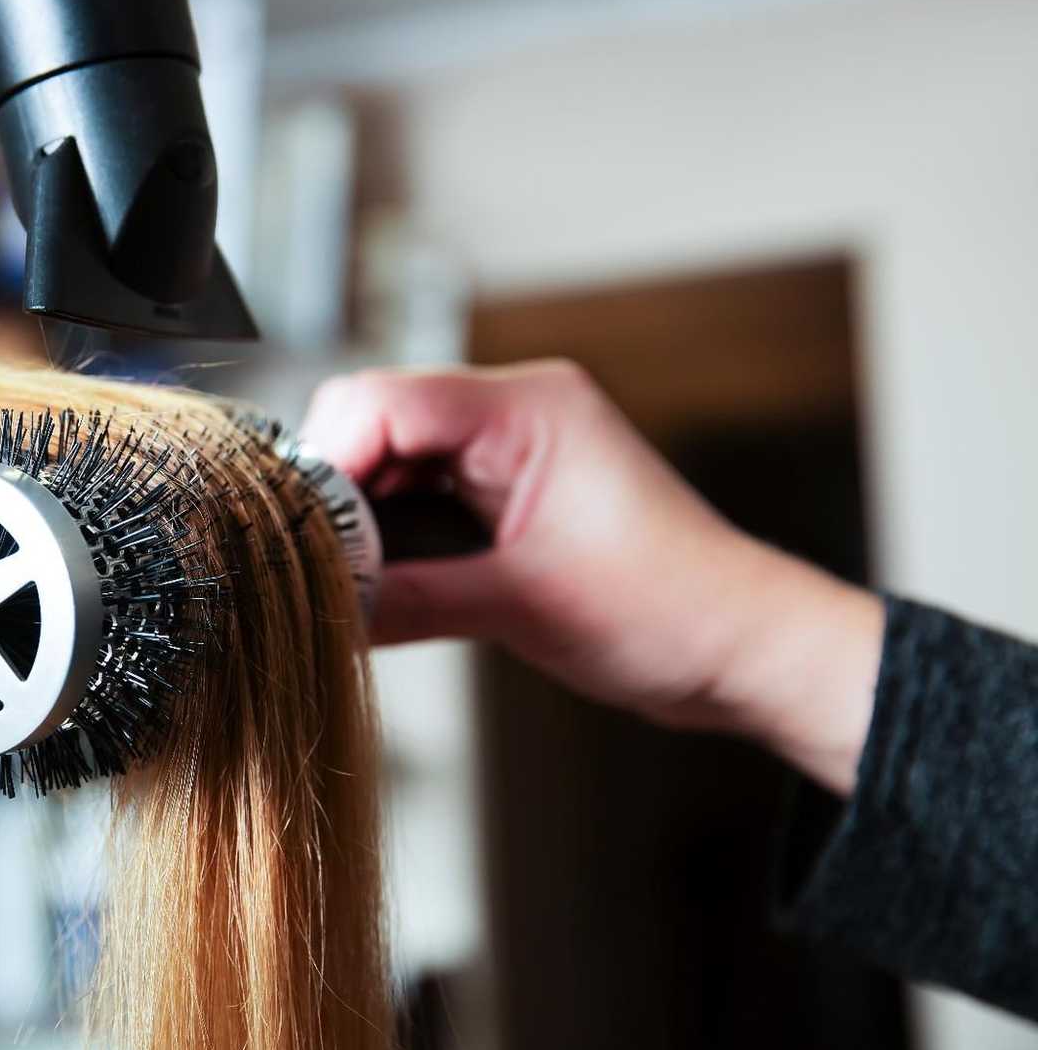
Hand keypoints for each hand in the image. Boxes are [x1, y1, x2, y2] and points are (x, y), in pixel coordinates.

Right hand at [301, 360, 884, 794]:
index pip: (383, 401)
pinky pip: (419, 492)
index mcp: (528, 408)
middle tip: (325, 566)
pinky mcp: (506, 489)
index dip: (331, 461)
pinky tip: (385, 581)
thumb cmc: (674, 611)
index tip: (306, 534)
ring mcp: (510, 448)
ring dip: (365, 518)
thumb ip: (409, 597)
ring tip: (355, 583)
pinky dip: (393, 534)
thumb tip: (321, 603)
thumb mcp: (523, 608)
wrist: (743, 649)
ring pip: (390, 459)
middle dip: (339, 492)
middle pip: (374, 420)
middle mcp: (514, 411)